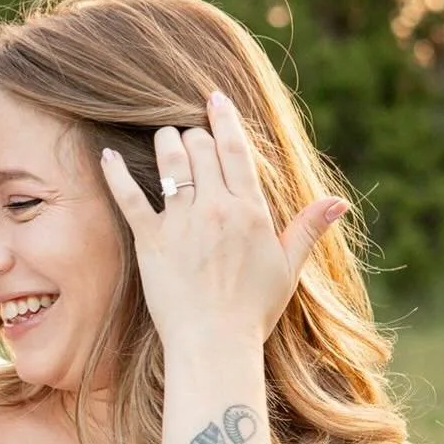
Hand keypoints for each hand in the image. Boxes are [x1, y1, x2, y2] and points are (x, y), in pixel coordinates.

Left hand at [99, 92, 345, 348]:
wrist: (215, 345)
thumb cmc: (253, 311)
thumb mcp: (287, 268)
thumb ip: (308, 228)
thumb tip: (338, 202)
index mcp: (250, 211)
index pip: (236, 151)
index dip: (224, 119)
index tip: (214, 99)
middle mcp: (216, 209)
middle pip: (202, 150)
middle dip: (194, 134)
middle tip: (188, 132)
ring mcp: (182, 224)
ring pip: (171, 164)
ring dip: (166, 143)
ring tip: (163, 137)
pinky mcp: (151, 241)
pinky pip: (130, 199)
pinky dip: (116, 174)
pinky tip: (106, 156)